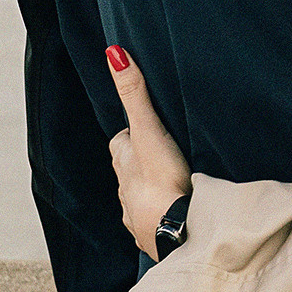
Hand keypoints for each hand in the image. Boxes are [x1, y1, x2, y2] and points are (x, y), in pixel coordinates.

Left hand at [106, 45, 190, 260]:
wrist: (178, 230)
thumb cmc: (163, 178)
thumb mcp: (150, 130)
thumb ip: (134, 94)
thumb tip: (113, 53)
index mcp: (125, 163)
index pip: (120, 142)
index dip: (130, 135)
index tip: (143, 129)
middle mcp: (125, 191)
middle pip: (128, 171)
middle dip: (140, 164)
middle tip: (161, 154)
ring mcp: (136, 216)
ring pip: (138, 199)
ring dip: (151, 192)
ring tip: (171, 186)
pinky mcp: (152, 237)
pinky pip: (152, 226)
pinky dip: (160, 219)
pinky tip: (174, 216)